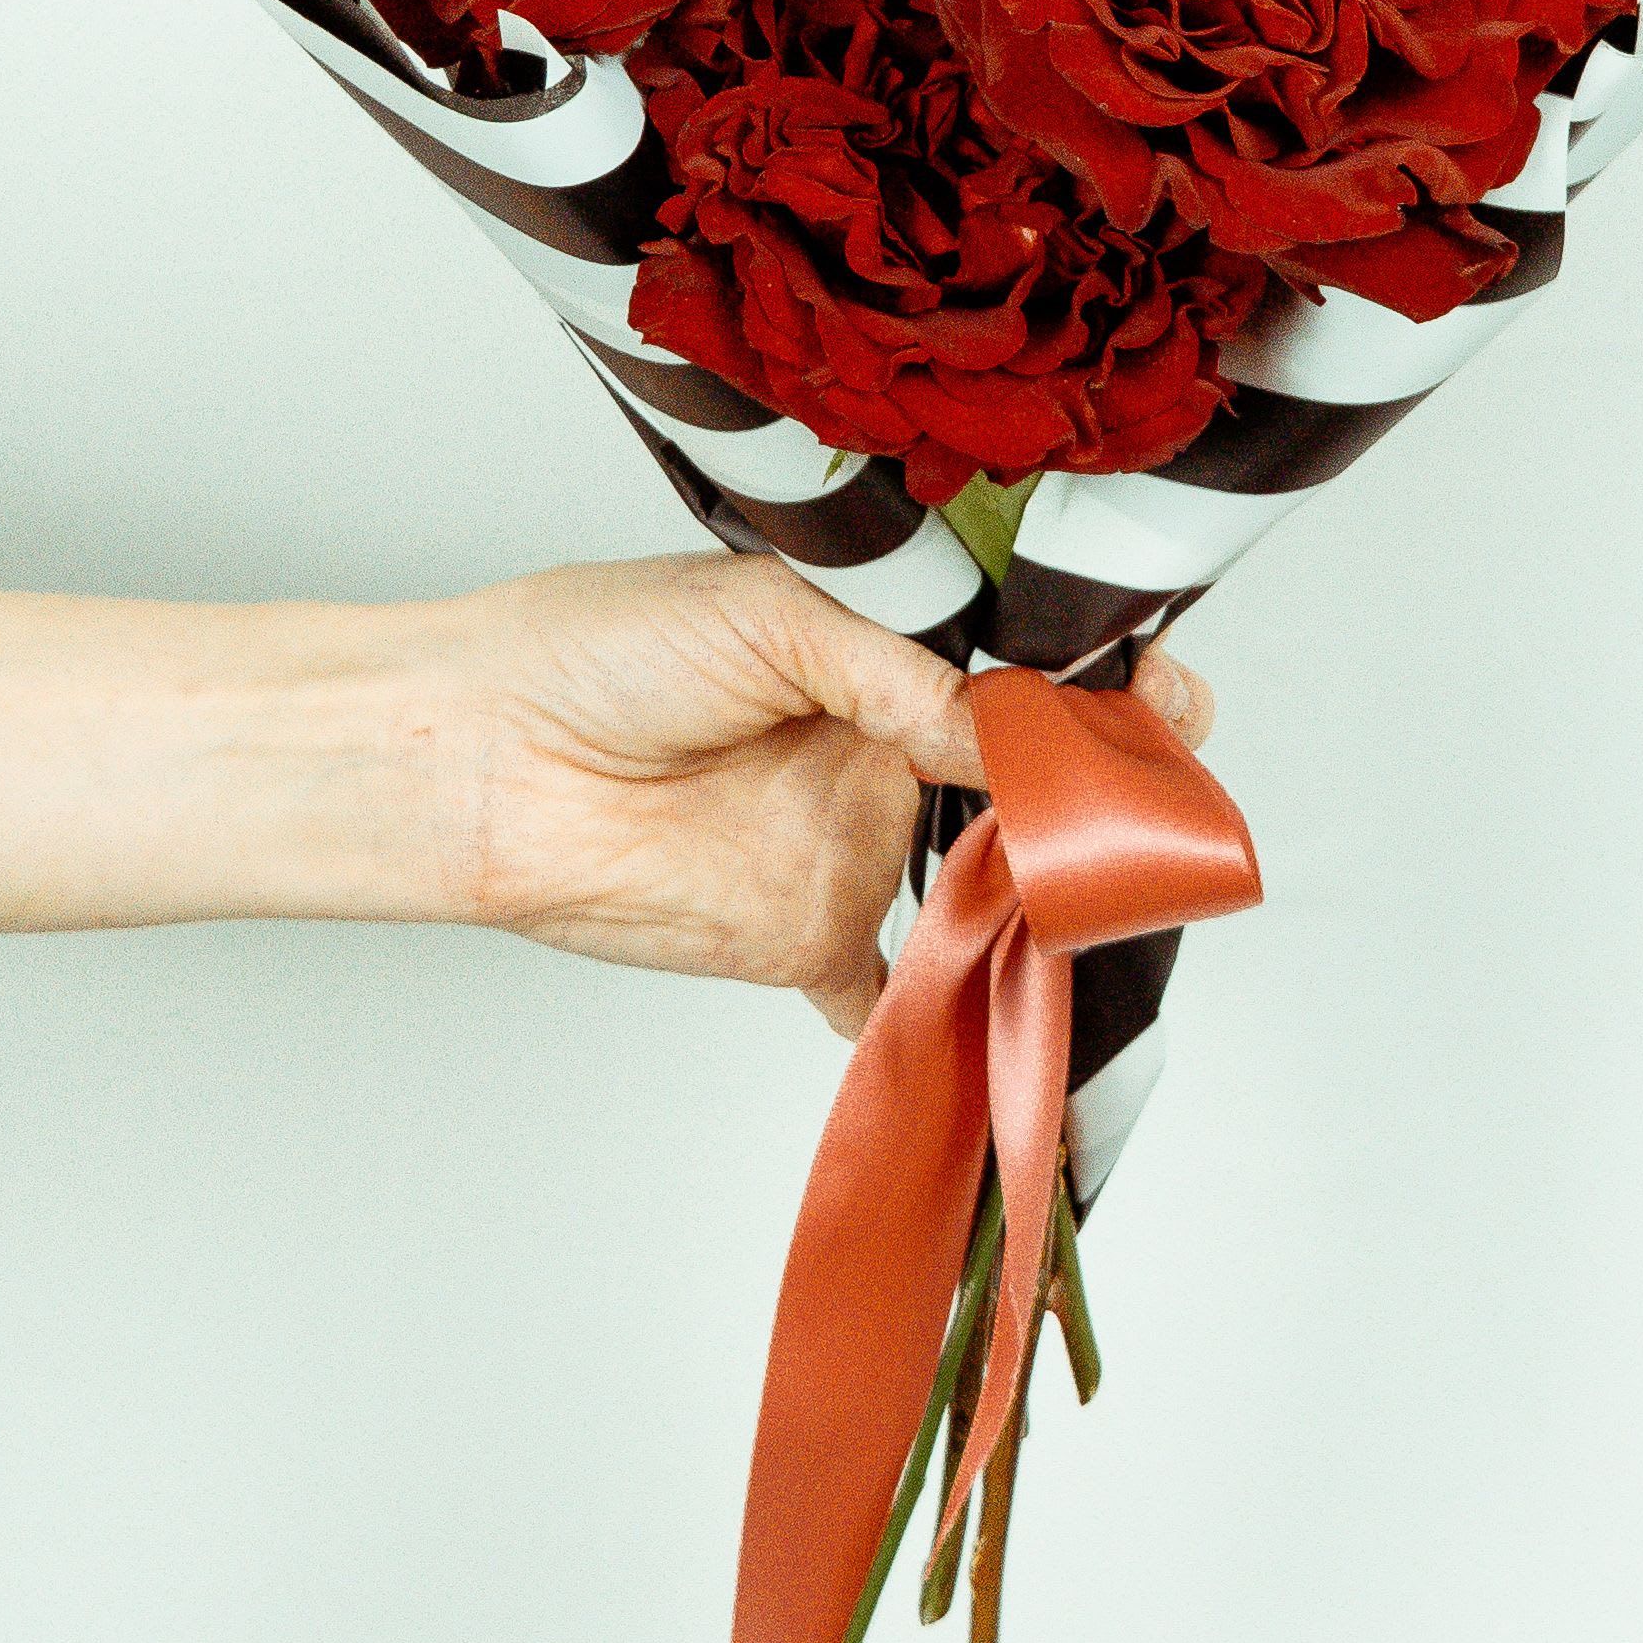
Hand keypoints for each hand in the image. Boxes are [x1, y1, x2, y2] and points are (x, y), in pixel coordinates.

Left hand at [437, 552, 1216, 1036]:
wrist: (478, 758)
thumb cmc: (599, 647)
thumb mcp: (769, 616)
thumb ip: (900, 675)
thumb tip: (1014, 727)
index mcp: (891, 649)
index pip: (1034, 667)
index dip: (1112, 684)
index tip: (1164, 701)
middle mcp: (892, 749)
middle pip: (1041, 782)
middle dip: (1114, 794)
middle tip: (1157, 803)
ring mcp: (859, 849)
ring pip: (999, 888)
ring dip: (1062, 900)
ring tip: (1111, 896)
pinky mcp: (814, 941)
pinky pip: (907, 997)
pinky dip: (961, 1022)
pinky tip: (1017, 1026)